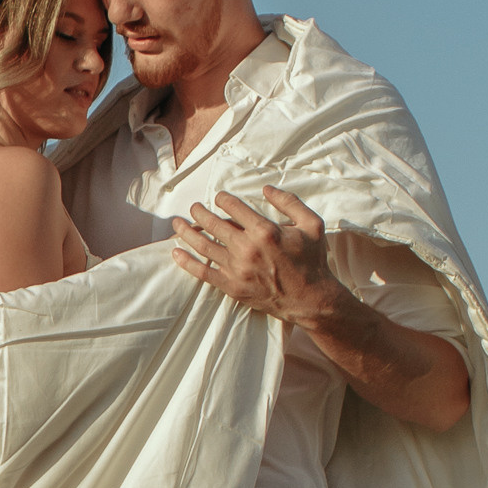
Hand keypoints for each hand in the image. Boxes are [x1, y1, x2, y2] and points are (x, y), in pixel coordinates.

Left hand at [169, 187, 348, 325]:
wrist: (310, 299)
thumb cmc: (312, 260)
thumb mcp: (312, 225)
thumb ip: (290, 202)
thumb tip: (266, 188)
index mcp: (265, 231)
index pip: (234, 207)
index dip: (223, 199)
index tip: (219, 197)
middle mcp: (247, 249)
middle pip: (213, 224)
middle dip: (200, 212)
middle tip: (194, 207)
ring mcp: (237, 269)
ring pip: (203, 246)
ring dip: (187, 232)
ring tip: (177, 224)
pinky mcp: (231, 286)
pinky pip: (203, 272)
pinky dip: (187, 261)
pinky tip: (175, 252)